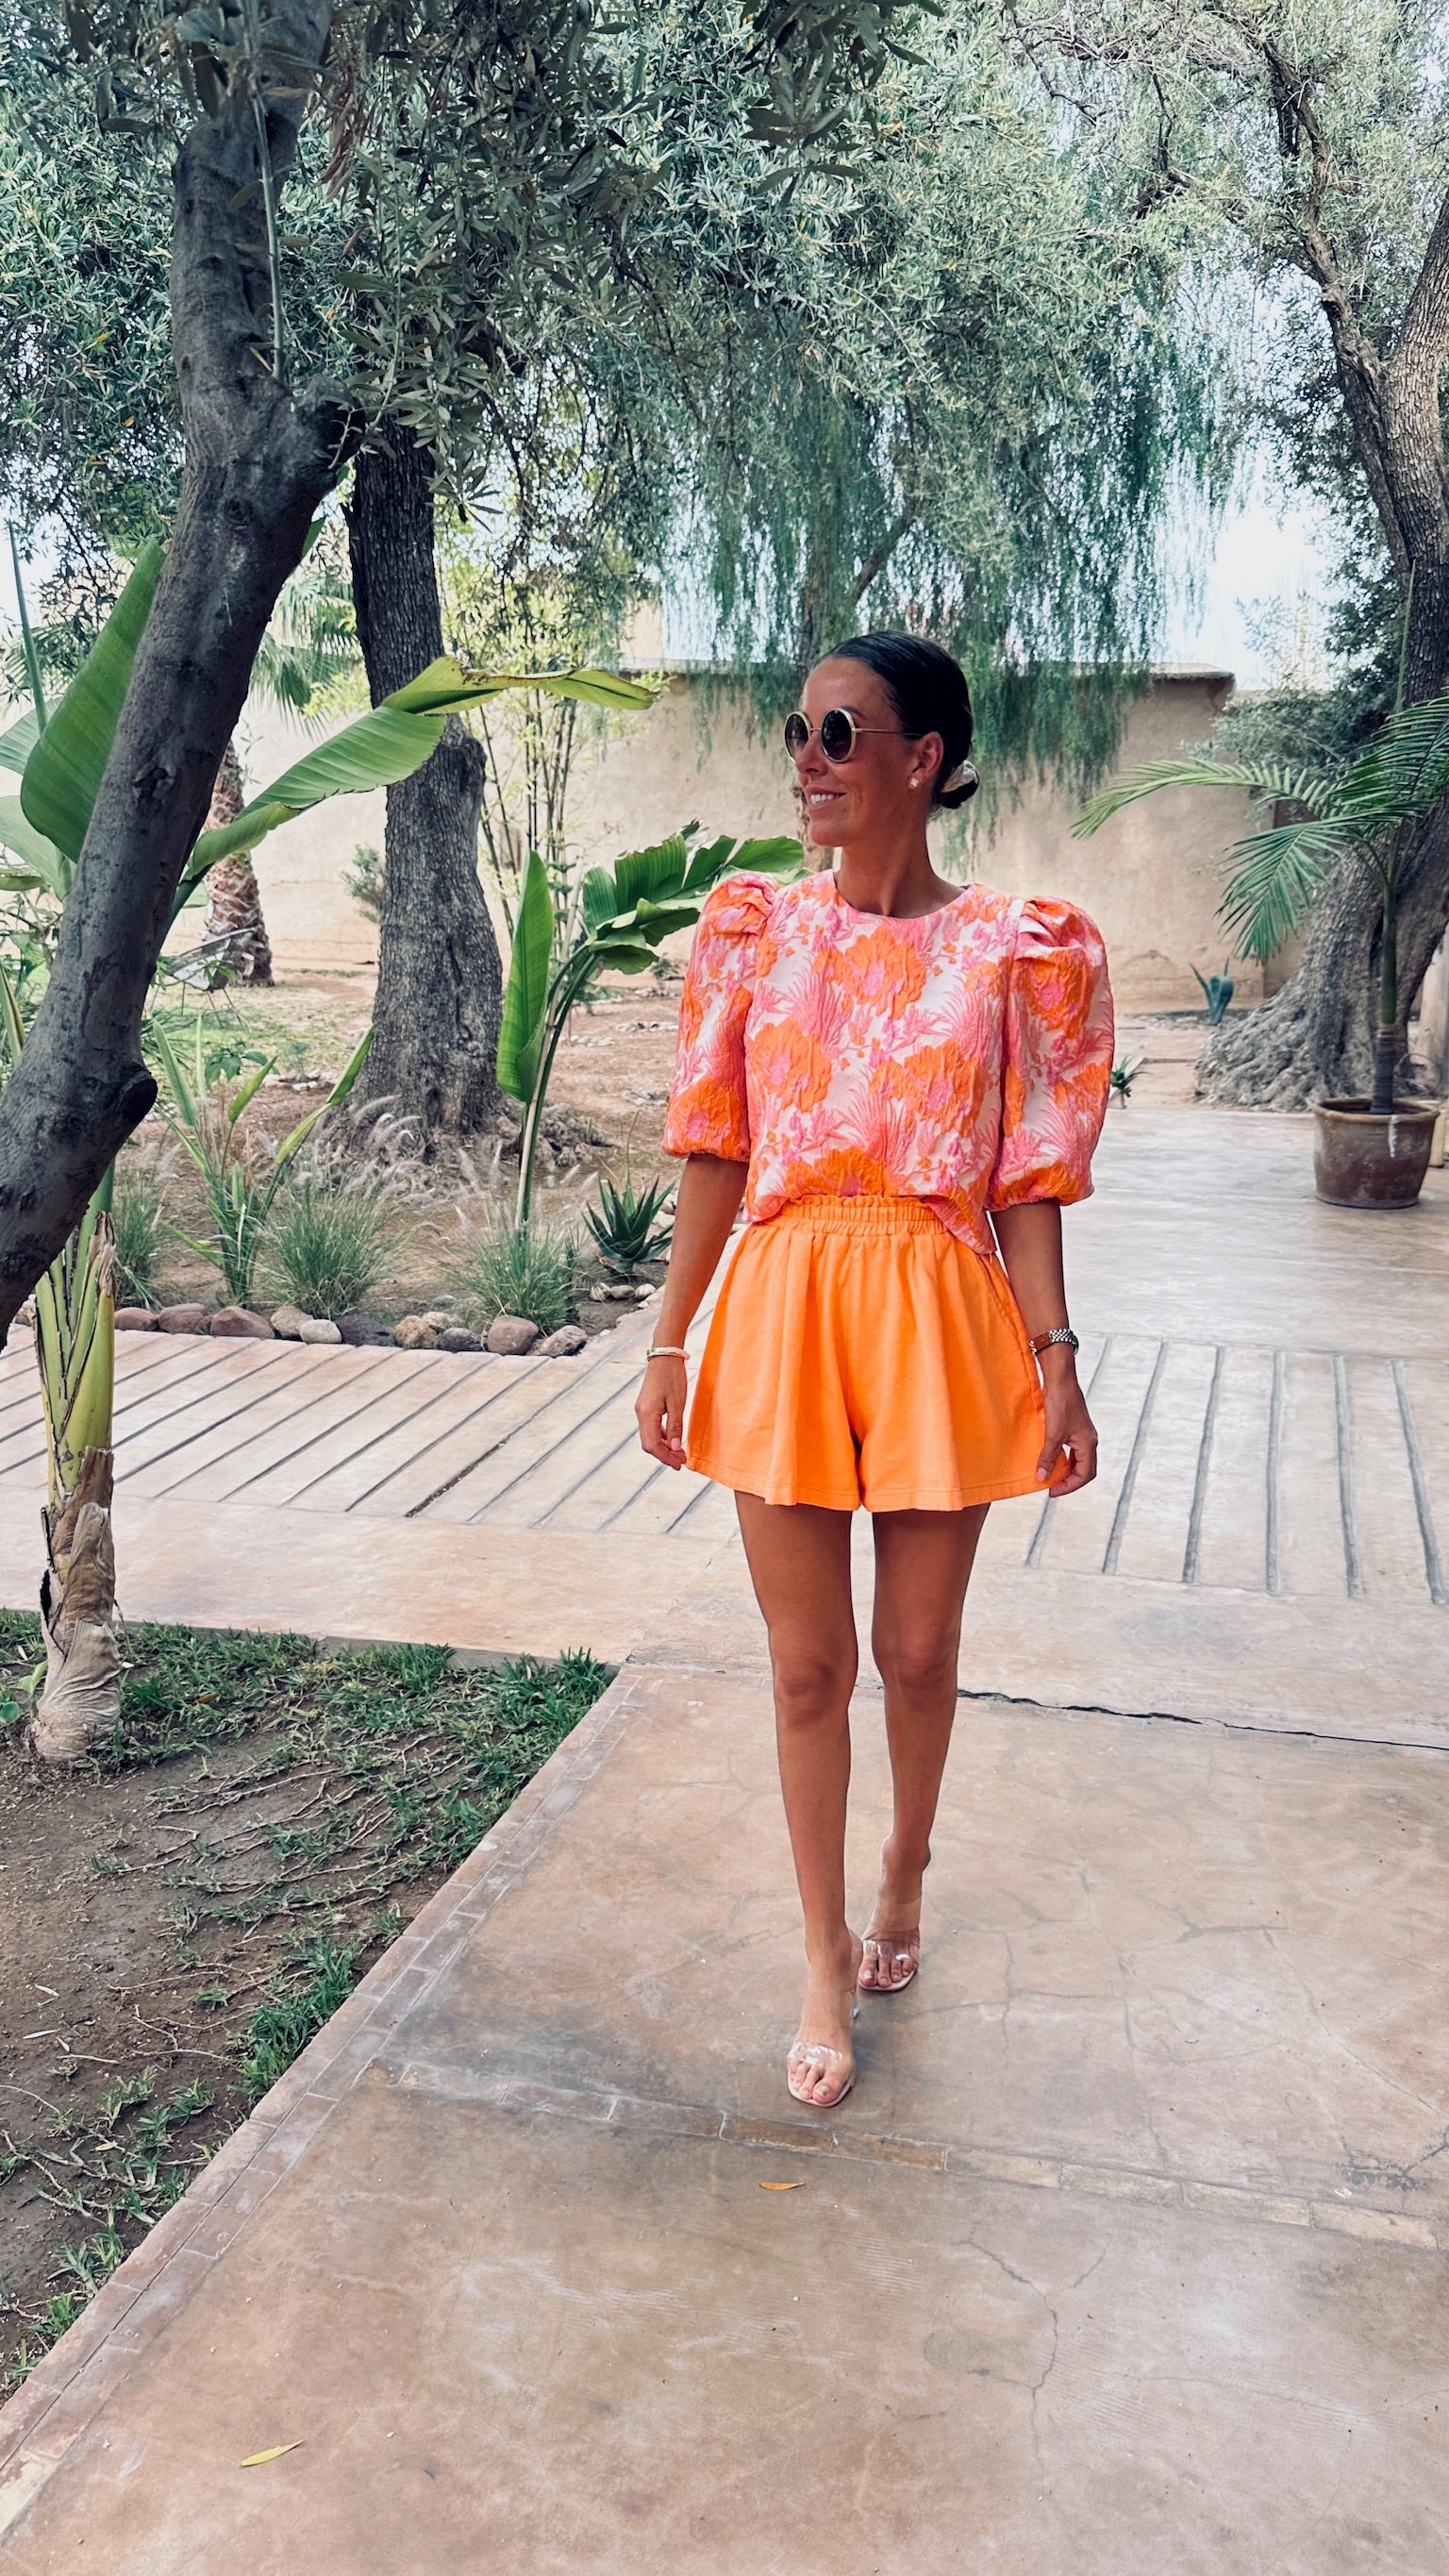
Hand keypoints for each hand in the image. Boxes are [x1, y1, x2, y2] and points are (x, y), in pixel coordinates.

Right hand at [636, 1353, 687, 1468]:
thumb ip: (676, 1427)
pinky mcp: (646, 1407)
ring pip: (650, 1437)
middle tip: (682, 1461)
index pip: (652, 1445)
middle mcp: (641, 1414)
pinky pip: (652, 1428)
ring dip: (664, 1447)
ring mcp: (642, 1410)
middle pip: (649, 1444)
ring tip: (680, 1452)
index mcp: (647, 1414)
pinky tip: (674, 1439)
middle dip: (665, 1455)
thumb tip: (676, 1449)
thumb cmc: (672, 1376)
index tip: (679, 1465)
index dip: (665, 1458)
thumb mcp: (678, 1403)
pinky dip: (662, 1437)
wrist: (665, 1355)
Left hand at [1036, 1355, 1096, 1494]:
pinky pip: (1072, 1450)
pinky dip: (1063, 1458)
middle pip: (1085, 1470)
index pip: (1085, 1475)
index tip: (1052, 1491)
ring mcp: (1082, 1434)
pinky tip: (1050, 1458)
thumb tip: (1042, 1477)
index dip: (1069, 1486)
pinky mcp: (1074, 1427)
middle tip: (1051, 1487)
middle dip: (1069, 1481)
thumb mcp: (1053, 1434)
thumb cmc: (1060, 1403)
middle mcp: (1089, 1440)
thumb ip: (1048, 1457)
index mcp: (1088, 1444)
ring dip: (1066, 1470)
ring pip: (1078, 1460)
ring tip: (1050, 1475)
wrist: (1060, 1379)